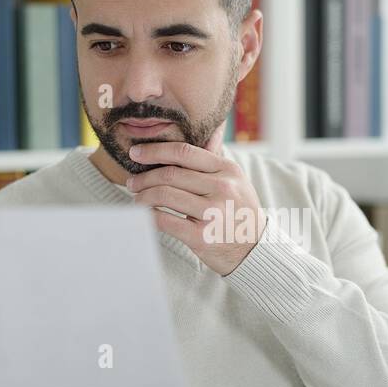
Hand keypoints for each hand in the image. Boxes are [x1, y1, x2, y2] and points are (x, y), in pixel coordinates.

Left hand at [125, 142, 266, 275]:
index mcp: (228, 170)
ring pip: (164, 195)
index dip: (156, 151)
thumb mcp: (236, 181)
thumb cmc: (239, 212)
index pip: (184, 153)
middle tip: (132, 182)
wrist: (255, 249)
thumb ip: (215, 162)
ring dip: (143, 196)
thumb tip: (201, 137)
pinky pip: (164, 220)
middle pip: (170, 174)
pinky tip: (145, 215)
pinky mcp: (202, 235)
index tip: (136, 153)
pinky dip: (148, 216)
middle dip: (144, 177)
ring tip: (137, 199)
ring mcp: (213, 212)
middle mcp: (222, 188)